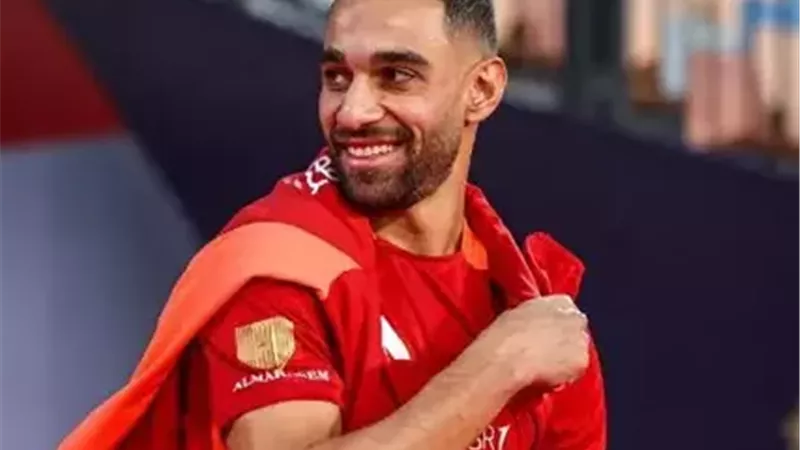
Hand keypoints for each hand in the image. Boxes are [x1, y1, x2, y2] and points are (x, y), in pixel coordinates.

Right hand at [471, 295, 589, 392]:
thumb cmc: (506, 333)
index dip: (555, 325)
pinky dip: (566, 375)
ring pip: (578, 352)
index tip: (546, 335)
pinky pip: (576, 370)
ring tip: (544, 367)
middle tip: (547, 353)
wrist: (510, 355)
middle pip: (576, 331)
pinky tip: (548, 376)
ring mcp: (582, 340)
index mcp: (560, 302)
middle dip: (565, 341)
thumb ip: (536, 316)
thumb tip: (535, 325)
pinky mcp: (582, 361)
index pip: (567, 311)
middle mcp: (576, 318)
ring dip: (566, 358)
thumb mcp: (519, 313)